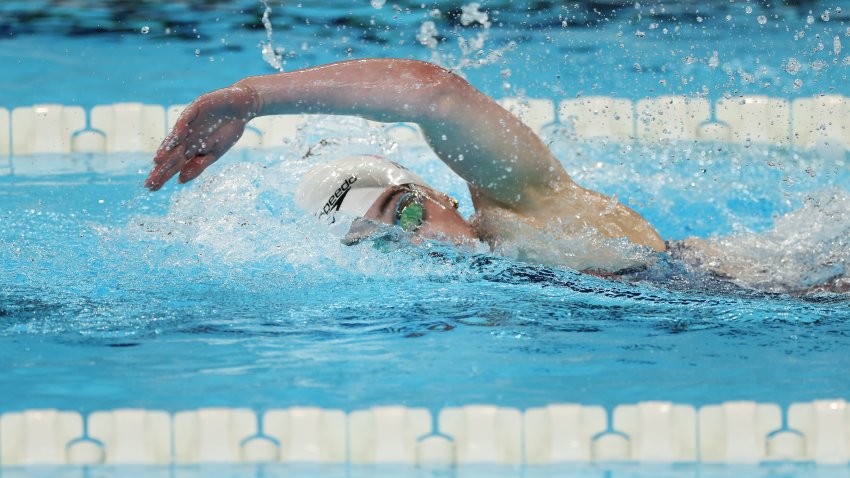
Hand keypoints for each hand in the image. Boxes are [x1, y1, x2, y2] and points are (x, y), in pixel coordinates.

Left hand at [144, 85, 258, 190]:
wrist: (241, 107)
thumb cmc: (229, 130)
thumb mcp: (215, 153)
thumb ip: (198, 166)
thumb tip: (180, 180)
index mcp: (191, 148)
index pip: (173, 165)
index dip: (163, 176)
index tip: (152, 189)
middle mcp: (186, 137)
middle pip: (170, 155)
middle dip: (160, 169)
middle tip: (148, 183)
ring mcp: (189, 123)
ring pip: (174, 138)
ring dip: (166, 149)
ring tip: (157, 162)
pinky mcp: (195, 109)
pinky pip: (185, 119)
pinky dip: (181, 128)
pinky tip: (176, 138)